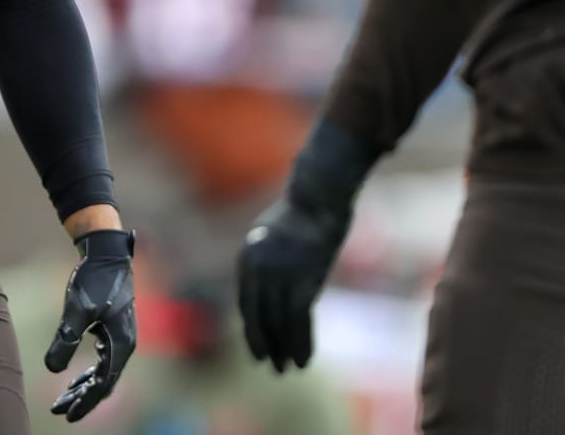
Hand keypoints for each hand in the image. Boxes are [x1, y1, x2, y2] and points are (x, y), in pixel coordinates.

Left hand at [45, 229, 135, 421]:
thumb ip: (65, 338)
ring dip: (83, 387)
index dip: (85, 402)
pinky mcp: (112, 330)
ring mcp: (119, 338)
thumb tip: (52, 369)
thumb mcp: (77, 309)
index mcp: (120, 345)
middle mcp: (124, 345)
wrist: (107, 254)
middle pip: (103, 383)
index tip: (67, 415)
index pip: (103, 384)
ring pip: (102, 372)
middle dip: (82, 399)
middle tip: (58, 411)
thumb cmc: (94, 279)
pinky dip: (88, 372)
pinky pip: (102, 360)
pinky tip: (74, 378)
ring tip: (62, 399)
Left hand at [235, 120, 375, 372]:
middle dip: (265, 344)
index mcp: (248, 257)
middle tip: (272, 367)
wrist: (318, 194)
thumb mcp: (273, 235)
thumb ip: (268, 261)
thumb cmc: (301, 212)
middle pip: (259, 316)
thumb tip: (270, 285)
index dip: (252, 329)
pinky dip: (301, 343)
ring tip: (288, 369)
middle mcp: (257, 268)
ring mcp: (279, 274)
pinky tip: (304, 359)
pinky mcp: (302, 279)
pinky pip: (299, 320)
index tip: (258, 350)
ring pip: (278, 323)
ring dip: (284, 349)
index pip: (246, 303)